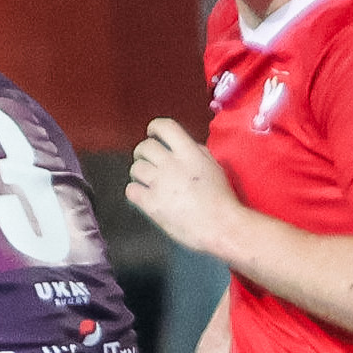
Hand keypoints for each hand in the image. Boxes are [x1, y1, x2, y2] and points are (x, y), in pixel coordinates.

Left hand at [123, 117, 240, 259]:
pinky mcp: (151, 204)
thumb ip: (197, 152)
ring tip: (147, 180)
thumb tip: (184, 146)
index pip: (165, 127)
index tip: (152, 133)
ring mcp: (159, 184)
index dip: (154, 127)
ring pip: (135, 168)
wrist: (220, 226)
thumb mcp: (214, 166)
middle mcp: (171, 164)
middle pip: (144, 147)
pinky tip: (143, 195)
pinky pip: (131, 190)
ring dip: (139, 173)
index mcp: (189, 153)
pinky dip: (135, 191)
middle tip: (147, 160)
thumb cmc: (221, 198)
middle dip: (143, 152)